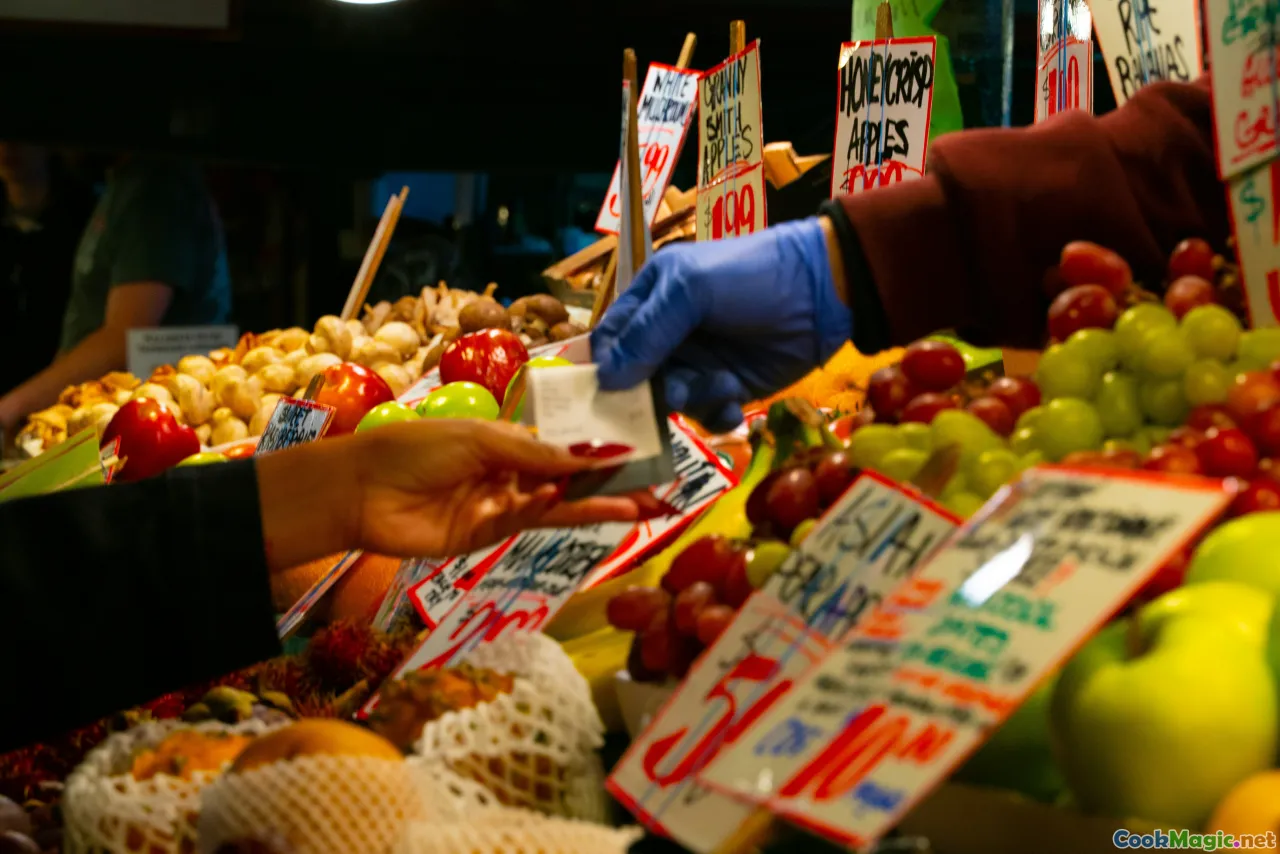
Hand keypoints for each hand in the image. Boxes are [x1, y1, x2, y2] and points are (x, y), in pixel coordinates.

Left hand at [350, 419, 646, 557]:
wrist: (360, 490)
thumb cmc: (416, 448)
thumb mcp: (481, 439)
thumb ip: (536, 453)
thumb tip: (590, 455)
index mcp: (508, 441)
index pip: (564, 448)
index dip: (600, 453)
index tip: (639, 454)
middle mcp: (510, 474)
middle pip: (570, 481)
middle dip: (611, 486)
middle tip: (657, 494)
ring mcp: (501, 505)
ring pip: (558, 506)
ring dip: (597, 506)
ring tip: (639, 508)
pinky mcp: (488, 535)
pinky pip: (527, 522)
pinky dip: (551, 511)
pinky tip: (574, 500)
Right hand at [592, 217, 852, 432]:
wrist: (823, 291)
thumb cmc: (751, 276)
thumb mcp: (692, 290)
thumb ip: (648, 331)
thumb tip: (607, 378)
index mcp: (651, 298)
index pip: (610, 340)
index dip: (605, 368)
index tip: (608, 396)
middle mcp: (668, 335)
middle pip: (636, 379)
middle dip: (652, 393)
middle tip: (677, 394)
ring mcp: (699, 363)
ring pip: (671, 400)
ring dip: (693, 400)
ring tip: (723, 386)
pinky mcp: (728, 388)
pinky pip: (705, 415)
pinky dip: (717, 415)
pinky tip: (735, 406)